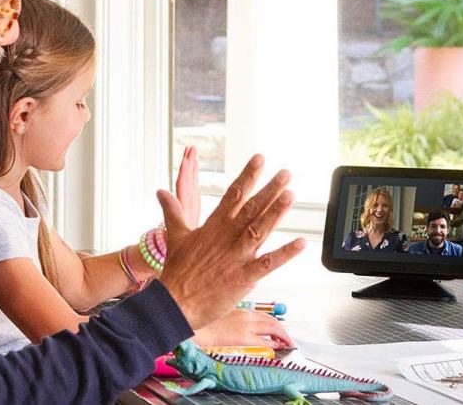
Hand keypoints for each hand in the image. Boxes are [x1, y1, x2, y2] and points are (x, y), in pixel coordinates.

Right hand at [158, 154, 304, 329]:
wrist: (175, 303)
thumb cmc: (177, 271)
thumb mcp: (176, 235)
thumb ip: (173, 211)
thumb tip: (161, 192)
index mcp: (213, 226)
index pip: (233, 195)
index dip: (248, 176)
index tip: (260, 160)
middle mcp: (227, 238)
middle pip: (251, 209)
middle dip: (270, 190)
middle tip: (286, 174)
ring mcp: (236, 257)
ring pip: (260, 230)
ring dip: (276, 213)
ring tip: (290, 195)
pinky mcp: (243, 277)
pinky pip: (268, 263)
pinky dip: (285, 253)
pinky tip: (300, 243)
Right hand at [193, 309, 293, 348]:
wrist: (185, 323)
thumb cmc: (195, 321)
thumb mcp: (212, 313)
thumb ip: (225, 316)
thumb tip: (232, 327)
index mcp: (236, 306)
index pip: (260, 312)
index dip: (272, 321)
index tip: (276, 328)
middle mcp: (243, 313)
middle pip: (270, 319)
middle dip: (282, 329)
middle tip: (287, 338)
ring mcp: (244, 324)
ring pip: (272, 326)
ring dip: (283, 335)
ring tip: (287, 343)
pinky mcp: (242, 337)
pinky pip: (265, 340)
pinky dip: (275, 343)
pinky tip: (279, 347)